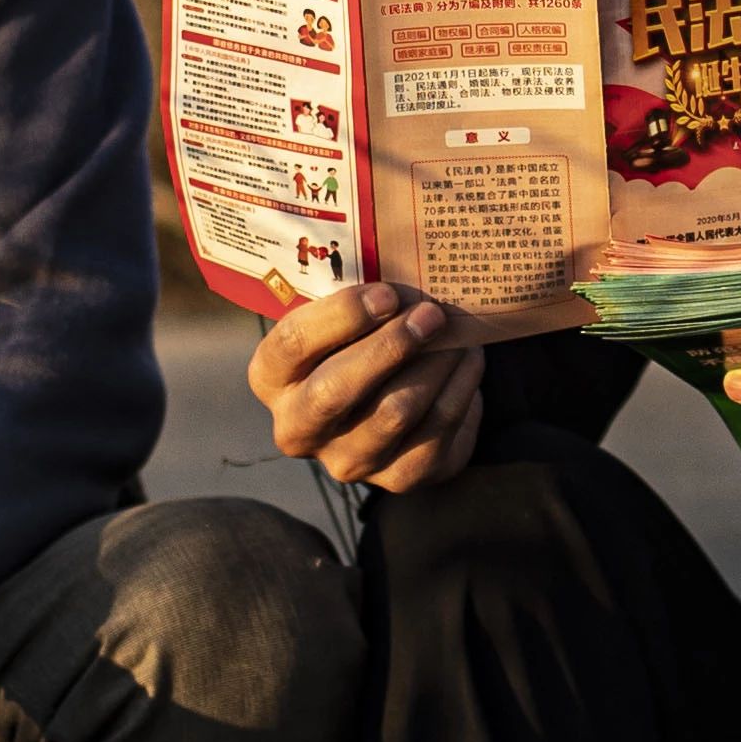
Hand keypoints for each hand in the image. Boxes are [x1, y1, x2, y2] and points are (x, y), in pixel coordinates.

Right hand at [253, 280, 490, 492]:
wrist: (388, 394)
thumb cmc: (359, 336)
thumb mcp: (343, 313)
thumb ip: (359, 293)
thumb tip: (409, 262)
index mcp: (272, 377)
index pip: (293, 343)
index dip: (342, 315)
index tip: (388, 293)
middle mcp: (298, 428)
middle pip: (336, 390)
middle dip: (391, 346)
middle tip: (432, 313)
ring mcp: (346, 461)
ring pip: (394, 413)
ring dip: (435, 366)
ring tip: (459, 332)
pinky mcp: (398, 479)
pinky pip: (436, 436)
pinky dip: (461, 392)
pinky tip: (469, 361)